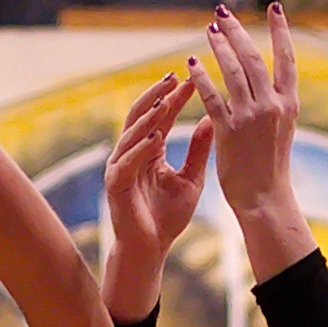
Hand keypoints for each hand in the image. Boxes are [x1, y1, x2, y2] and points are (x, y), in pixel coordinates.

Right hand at [100, 69, 210, 319]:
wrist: (150, 249)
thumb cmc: (168, 217)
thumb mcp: (191, 179)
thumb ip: (198, 151)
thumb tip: (212, 120)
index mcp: (148, 150)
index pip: (161, 116)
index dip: (175, 97)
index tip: (191, 78)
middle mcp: (130, 153)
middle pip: (142, 115)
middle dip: (158, 95)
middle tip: (174, 77)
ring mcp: (120, 167)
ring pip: (131, 134)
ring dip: (149, 117)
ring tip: (166, 100)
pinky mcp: (115, 185)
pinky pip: (127, 162)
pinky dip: (140, 149)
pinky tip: (155, 137)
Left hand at [193, 0, 302, 229]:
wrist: (265, 197)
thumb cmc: (271, 166)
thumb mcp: (282, 129)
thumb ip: (276, 103)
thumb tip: (268, 81)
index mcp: (289, 104)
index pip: (287, 58)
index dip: (281, 31)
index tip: (275, 7)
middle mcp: (273, 106)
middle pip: (254, 58)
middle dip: (238, 32)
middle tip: (223, 12)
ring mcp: (251, 117)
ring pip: (233, 71)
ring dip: (220, 47)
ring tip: (209, 30)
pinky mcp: (229, 131)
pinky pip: (212, 96)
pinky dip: (201, 78)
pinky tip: (192, 64)